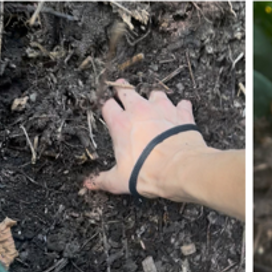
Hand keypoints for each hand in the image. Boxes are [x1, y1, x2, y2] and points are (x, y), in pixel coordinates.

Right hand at [83, 80, 207, 199]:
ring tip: (153, 103)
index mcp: (121, 124)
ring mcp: (162, 108)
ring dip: (153, 98)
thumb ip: (103, 180)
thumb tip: (89, 183)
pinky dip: (181, 107)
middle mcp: (140, 110)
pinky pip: (182, 104)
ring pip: (155, 93)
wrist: (180, 168)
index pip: (108, 106)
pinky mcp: (182, 113)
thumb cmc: (146, 173)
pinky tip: (180, 112)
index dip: (107, 106)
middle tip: (121, 88)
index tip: (108, 108)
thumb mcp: (119, 181)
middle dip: (122, 88)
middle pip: (127, 91)